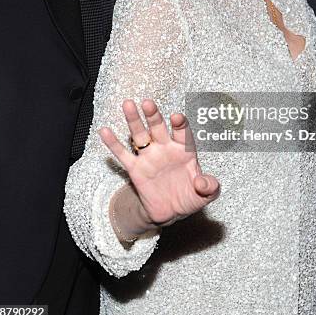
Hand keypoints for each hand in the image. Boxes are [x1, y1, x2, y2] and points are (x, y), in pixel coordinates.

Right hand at [99, 99, 219, 234]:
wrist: (172, 212)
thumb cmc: (190, 197)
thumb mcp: (206, 195)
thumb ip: (210, 187)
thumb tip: (202, 182)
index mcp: (184, 151)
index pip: (183, 134)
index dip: (180, 125)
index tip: (177, 118)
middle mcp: (166, 149)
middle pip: (159, 128)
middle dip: (154, 116)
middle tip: (148, 103)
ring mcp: (150, 158)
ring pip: (140, 135)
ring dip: (134, 120)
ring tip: (128, 104)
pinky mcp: (136, 170)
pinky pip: (123, 155)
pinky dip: (113, 143)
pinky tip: (105, 131)